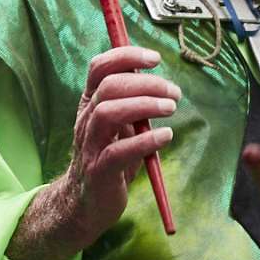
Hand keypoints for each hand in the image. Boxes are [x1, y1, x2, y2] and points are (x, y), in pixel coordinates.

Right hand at [7, 46, 178, 259]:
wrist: (86, 204)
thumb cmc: (109, 160)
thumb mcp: (120, 127)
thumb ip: (134, 105)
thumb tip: (160, 83)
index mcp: (90, 104)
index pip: (100, 67)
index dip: (126, 55)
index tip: (155, 58)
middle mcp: (86, 120)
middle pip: (109, 86)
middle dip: (145, 82)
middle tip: (174, 93)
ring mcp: (90, 145)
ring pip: (109, 112)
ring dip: (144, 105)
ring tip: (170, 109)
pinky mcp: (99, 171)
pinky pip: (120, 151)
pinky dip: (146, 141)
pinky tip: (165, 137)